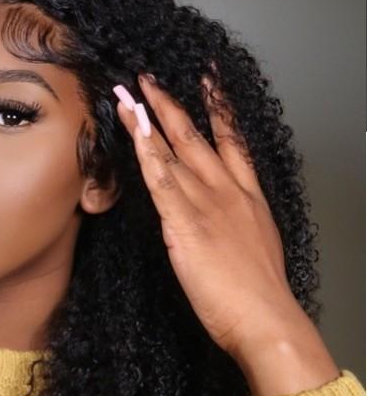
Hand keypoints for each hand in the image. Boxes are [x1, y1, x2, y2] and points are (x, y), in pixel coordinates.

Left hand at [113, 73, 304, 359]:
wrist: (265, 318)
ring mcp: (207, 205)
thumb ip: (235, 223)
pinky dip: (147, 155)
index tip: (208, 82)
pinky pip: (161, 182)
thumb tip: (218, 219)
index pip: (231, 141)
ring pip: (173, 153)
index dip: (218, 109)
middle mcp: (227, 192)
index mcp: (247, 197)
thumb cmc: (259, 292)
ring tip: (129, 96)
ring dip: (148, 122)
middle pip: (195, 138)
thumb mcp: (255, 244)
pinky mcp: (186, 225)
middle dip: (170, 105)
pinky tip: (134, 134)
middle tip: (150, 78)